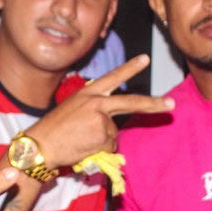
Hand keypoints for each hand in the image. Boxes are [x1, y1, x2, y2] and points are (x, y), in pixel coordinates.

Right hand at [29, 55, 173, 167]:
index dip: (130, 67)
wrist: (40, 145)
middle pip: (131, 102)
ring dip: (101, 142)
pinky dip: (99, 151)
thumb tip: (111, 128)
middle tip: (171, 104)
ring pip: (113, 134)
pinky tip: (83, 148)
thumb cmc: (53, 130)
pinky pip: (109, 147)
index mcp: (87, 93)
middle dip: (153, 104)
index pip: (112, 77)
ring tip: (80, 140)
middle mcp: (96, 102)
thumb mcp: (73, 111)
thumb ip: (94, 112)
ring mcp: (101, 119)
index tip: (145, 59)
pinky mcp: (103, 135)